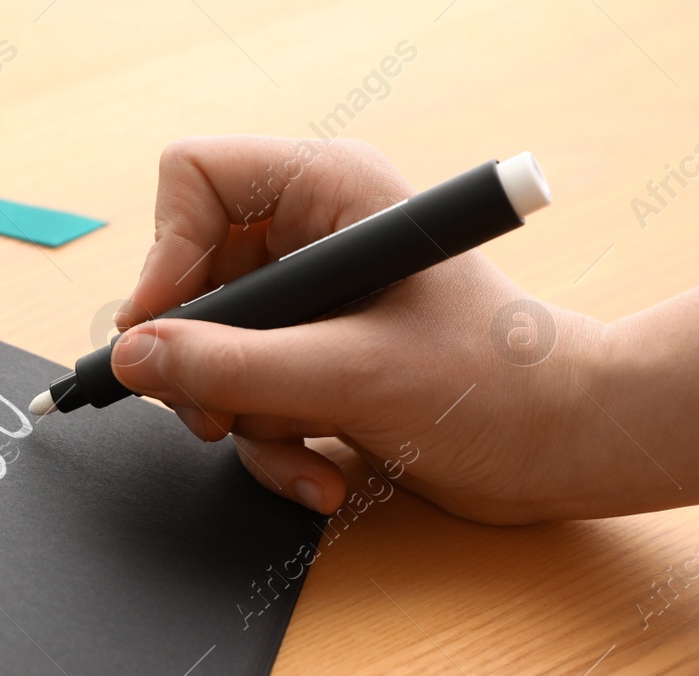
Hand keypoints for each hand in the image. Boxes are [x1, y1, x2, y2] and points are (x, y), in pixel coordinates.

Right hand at [108, 136, 698, 523]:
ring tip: (304, 446)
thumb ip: (231, 367)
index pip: (194, 178)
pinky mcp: (311, 363)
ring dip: (245, 420)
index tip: (163, 332)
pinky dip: (272, 447)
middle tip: (218, 412)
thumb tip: (134, 358)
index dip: (165, 254)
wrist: (564, 450)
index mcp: (329, 192)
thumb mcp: (350, 375)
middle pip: (188, 282)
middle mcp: (311, 238)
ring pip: (209, 355)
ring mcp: (309, 305)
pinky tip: (323, 474)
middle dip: (203, 363)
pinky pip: (242, 400)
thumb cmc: (494, 386)